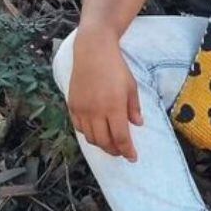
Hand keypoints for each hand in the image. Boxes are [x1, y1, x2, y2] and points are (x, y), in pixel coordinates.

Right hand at [67, 29, 142, 161]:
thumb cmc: (116, 68)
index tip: (133, 158)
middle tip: (123, 152)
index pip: (121, 137)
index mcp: (114, 107)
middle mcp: (96, 111)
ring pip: (90, 137)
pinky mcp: (72, 106)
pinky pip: (79, 128)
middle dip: (115, 150)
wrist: (93, 52)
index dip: (127, 151)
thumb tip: (137, 125)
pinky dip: (89, 134)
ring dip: (102, 144)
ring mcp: (82, 109)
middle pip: (104, 142)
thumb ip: (134, 108)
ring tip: (111, 144)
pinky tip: (97, 132)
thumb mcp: (131, 87)